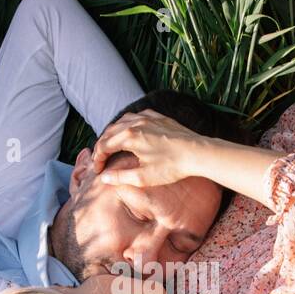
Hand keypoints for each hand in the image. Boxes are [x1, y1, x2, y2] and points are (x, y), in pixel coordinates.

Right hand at [90, 109, 207, 187]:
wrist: (197, 153)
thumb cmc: (172, 166)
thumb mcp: (143, 177)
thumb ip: (121, 177)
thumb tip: (104, 177)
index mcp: (129, 137)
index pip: (104, 145)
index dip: (97, 159)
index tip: (98, 170)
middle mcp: (136, 123)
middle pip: (109, 132)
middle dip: (101, 146)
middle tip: (100, 159)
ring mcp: (148, 118)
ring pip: (122, 121)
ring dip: (113, 133)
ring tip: (111, 145)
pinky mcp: (159, 118)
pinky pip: (137, 116)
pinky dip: (128, 123)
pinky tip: (130, 130)